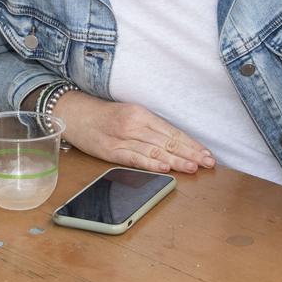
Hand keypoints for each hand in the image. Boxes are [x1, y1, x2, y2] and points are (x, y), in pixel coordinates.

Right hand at [56, 91, 215, 173]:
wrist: (73, 113)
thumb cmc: (102, 116)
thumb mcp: (129, 115)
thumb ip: (149, 128)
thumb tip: (174, 145)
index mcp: (141, 114)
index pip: (172, 131)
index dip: (191, 144)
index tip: (206, 153)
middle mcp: (134, 124)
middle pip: (167, 141)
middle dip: (190, 153)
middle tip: (208, 163)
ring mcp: (122, 138)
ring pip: (155, 150)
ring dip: (176, 160)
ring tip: (193, 167)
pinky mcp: (110, 151)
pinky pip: (134, 158)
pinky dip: (150, 163)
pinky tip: (164, 168)